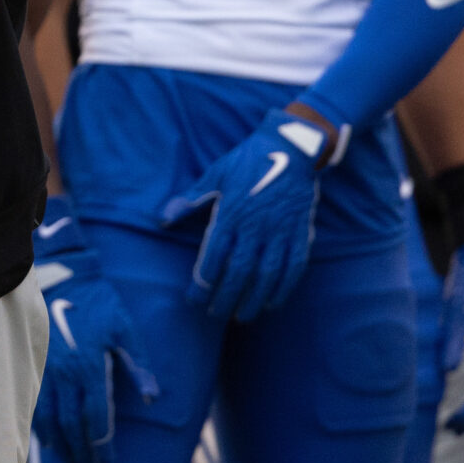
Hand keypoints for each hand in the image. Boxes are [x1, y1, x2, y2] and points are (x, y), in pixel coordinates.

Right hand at [31, 199, 159, 462]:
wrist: (62, 277)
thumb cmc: (98, 303)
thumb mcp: (125, 329)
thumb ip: (139, 365)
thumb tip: (153, 398)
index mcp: (90, 368)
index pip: (95, 417)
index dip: (101, 442)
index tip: (108, 459)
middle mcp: (65, 375)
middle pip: (71, 425)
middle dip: (82, 450)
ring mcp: (44, 371)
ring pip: (49, 419)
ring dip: (60, 444)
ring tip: (71, 458)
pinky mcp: (32, 366)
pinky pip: (34, 405)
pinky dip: (40, 427)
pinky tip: (48, 439)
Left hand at [161, 108, 329, 322]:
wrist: (291, 147)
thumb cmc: (248, 161)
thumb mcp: (215, 173)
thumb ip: (190, 199)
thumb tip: (163, 218)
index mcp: (231, 212)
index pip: (214, 255)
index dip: (203, 281)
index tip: (194, 298)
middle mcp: (255, 226)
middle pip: (240, 271)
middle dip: (226, 297)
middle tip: (216, 314)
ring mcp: (280, 231)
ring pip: (267, 274)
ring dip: (254, 299)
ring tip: (243, 316)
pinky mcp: (300, 232)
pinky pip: (294, 266)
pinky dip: (284, 287)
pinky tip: (273, 302)